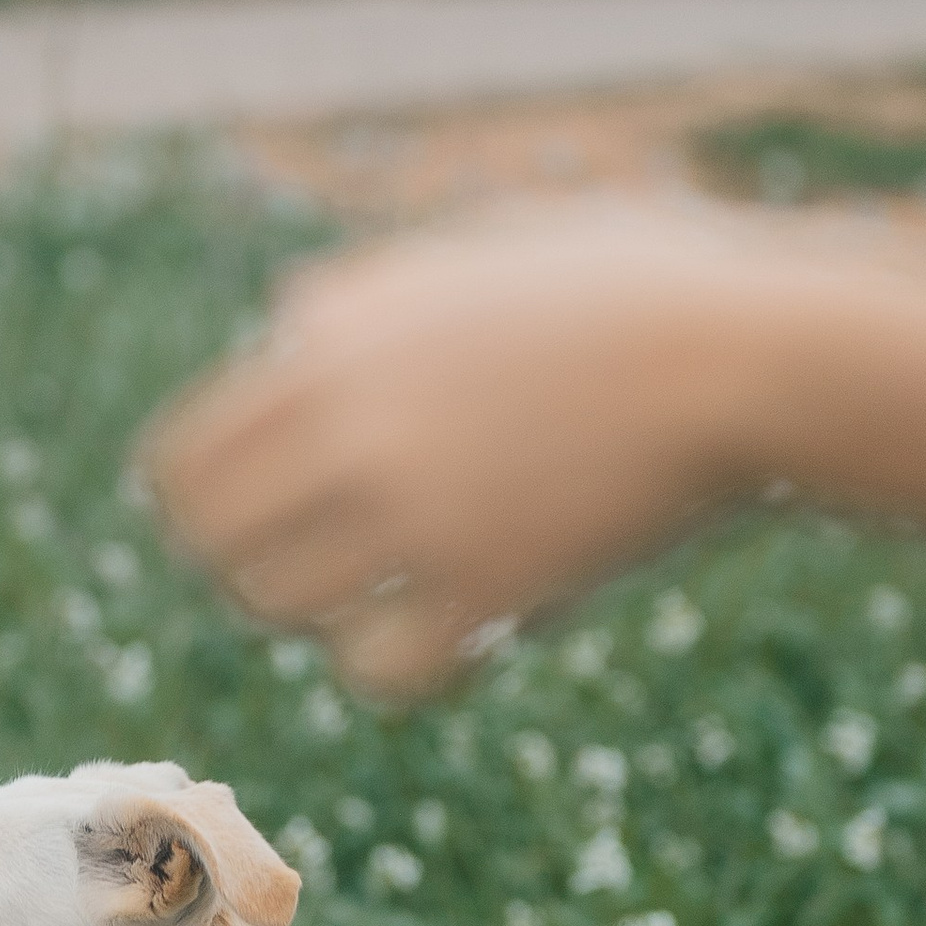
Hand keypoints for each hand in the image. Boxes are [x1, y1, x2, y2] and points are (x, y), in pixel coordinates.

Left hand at [138, 203, 766, 695]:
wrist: (744, 354)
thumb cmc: (626, 287)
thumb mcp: (471, 254)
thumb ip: (364, 293)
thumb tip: (285, 320)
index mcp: (329, 344)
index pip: (181, 465)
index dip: (198, 508)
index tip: (245, 523)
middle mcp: (350, 430)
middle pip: (215, 551)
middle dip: (251, 567)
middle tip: (312, 569)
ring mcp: (416, 515)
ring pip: (286, 613)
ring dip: (326, 615)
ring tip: (386, 597)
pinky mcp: (490, 589)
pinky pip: (381, 672)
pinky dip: (399, 668)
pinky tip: (448, 638)